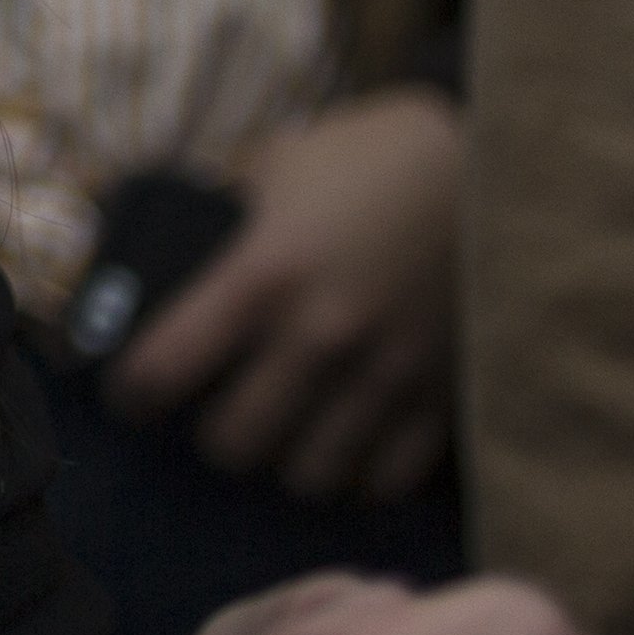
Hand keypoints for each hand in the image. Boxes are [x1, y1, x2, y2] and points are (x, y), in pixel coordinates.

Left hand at [102, 88, 461, 502]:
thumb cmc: (377, 154)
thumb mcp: (283, 165)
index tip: (133, 395)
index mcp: (262, 275)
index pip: (162, 369)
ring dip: (289, 459)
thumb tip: (186, 253)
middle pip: (233, 444)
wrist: (501, 166)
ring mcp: (385, 377)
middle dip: (215, 435)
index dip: (132, 392)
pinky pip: (386, 480)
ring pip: (309, 476)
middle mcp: (318, 338)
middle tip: (221, 414)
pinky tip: (352, 446)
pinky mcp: (444, 401)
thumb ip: (235, 220)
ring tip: (289, 434)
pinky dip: (362, 473)